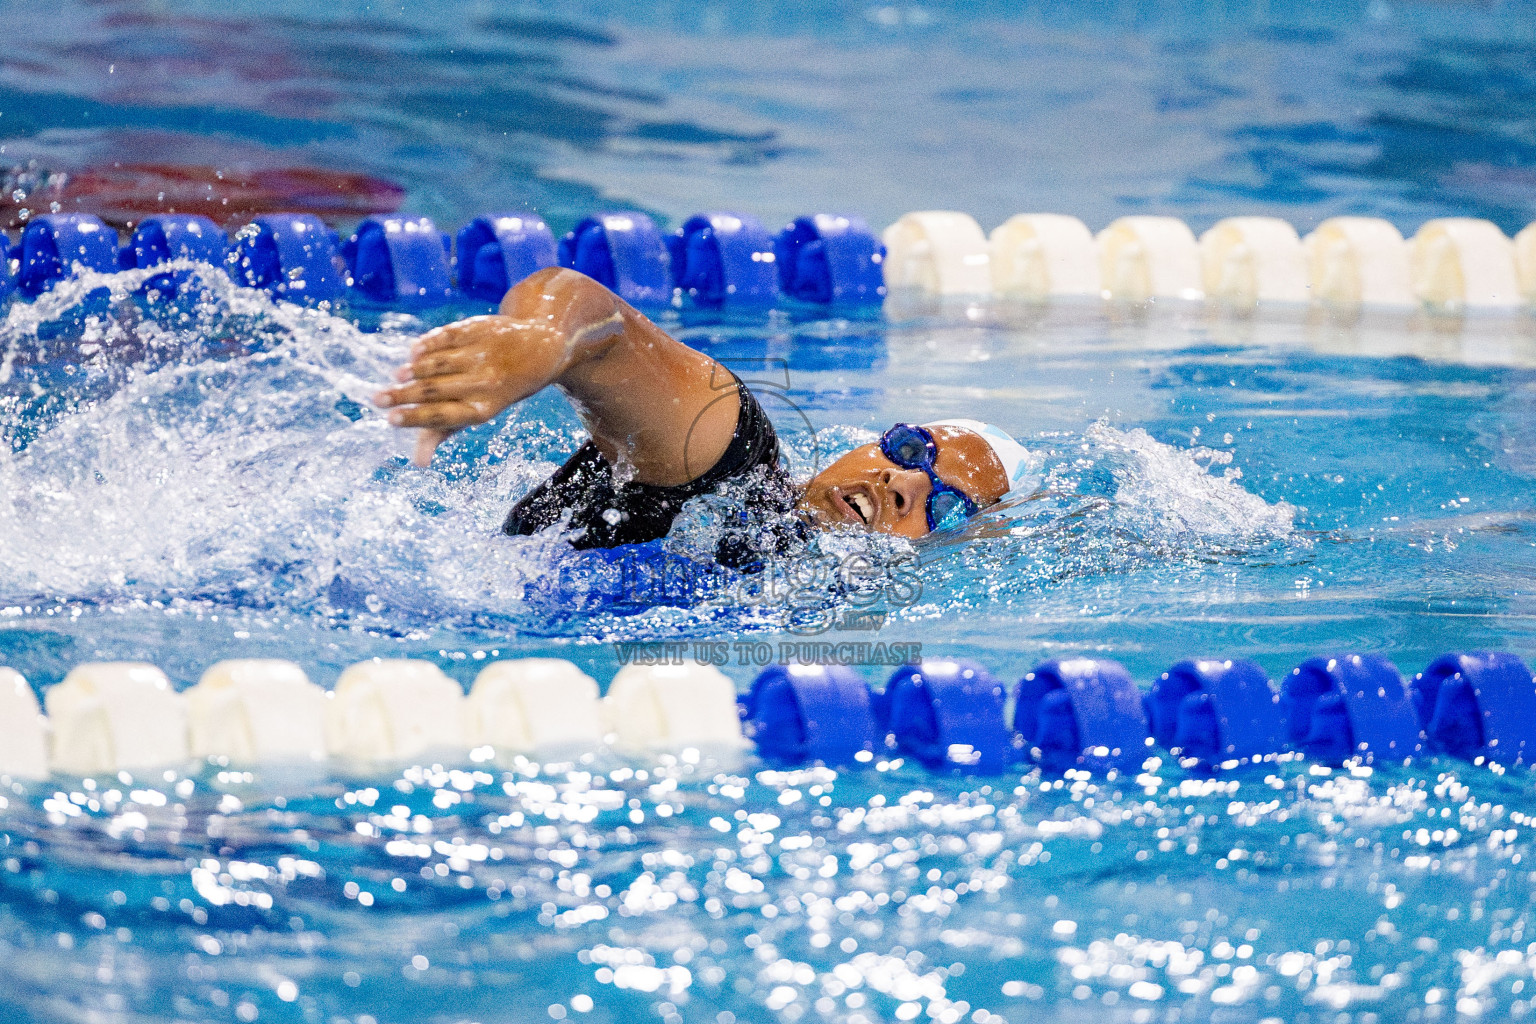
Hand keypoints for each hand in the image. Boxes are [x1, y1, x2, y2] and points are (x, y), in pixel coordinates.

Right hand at [372, 315, 567, 466]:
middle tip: (377, 399)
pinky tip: (413, 352)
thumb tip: (419, 462)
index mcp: (484, 408)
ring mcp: (484, 354)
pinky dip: (429, 344)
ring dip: (415, 370)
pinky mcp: (481, 329)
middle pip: (437, 390)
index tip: (390, 419)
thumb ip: (443, 431)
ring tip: (397, 376)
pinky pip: (448, 336)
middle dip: (403, 395)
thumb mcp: (477, 411)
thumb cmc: (497, 390)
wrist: (538, 350)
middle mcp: (486, 382)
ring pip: (441, 363)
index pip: (444, 416)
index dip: (416, 418)